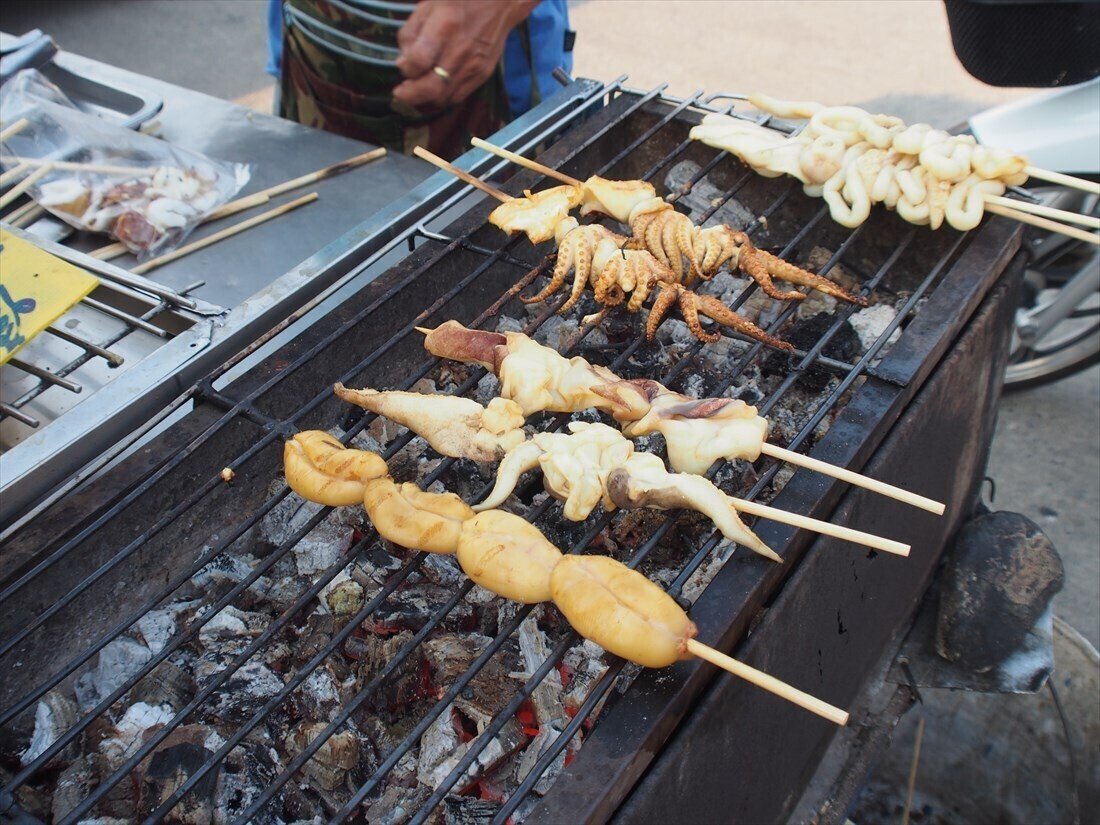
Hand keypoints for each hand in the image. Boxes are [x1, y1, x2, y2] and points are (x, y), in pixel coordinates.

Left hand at [394, 0, 536, 110]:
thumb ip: (410, 34)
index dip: (406, 68)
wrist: (499, 3)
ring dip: (425, 100)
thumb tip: (403, 65)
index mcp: (445, 25)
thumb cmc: (459, 1)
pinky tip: (434, 90)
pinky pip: (458, 97)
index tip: (403, 66)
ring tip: (416, 91)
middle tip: (400, 93)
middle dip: (410, 96)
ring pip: (443, 98)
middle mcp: (460, 50)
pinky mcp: (482, 75)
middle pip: (432, 88)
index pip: (419, 60)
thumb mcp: (427, 7)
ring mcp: (474, 66)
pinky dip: (442, 98)